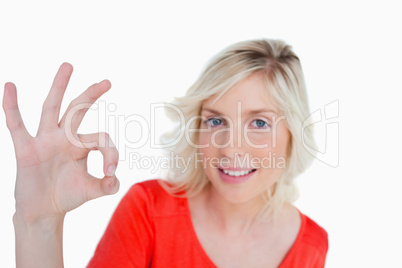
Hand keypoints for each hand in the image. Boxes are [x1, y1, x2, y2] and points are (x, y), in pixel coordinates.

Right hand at [3, 63, 118, 222]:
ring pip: (52, 108)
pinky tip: (10, 86)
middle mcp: (64, 138)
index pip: (102, 139)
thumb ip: (106, 186)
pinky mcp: (26, 149)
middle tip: (107, 82)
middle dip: (91, 95)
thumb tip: (115, 180)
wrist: (43, 212)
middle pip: (78, 110)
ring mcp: (45, 141)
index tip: (111, 173)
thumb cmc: (67, 196)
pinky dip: (12, 106)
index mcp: (81, 146)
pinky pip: (17, 125)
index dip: (111, 154)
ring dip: (59, 87)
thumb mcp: (90, 190)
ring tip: (69, 65)